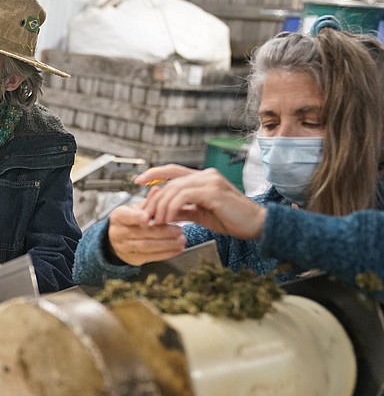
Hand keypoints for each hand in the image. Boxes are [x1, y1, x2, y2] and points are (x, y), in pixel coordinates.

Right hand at [107, 203, 185, 265]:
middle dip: (162, 232)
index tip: (148, 217)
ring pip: (147, 246)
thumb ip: (148, 202)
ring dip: (167, 244)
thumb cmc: (129, 221)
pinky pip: (151, 257)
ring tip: (181, 240)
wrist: (116, 241)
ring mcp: (125, 247)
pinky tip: (177, 249)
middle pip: (141, 233)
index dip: (137, 217)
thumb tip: (158, 190)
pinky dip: (166, 254)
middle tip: (179, 229)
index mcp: (118, 217)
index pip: (127, 216)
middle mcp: (119, 233)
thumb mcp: (135, 209)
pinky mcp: (134, 258)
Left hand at [137, 165, 266, 239]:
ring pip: (174, 188)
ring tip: (156, 221)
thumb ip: (182, 210)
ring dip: (161, 206)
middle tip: (145, 215)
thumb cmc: (231, 220)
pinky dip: (171, 208)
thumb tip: (162, 213)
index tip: (138, 181)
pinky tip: (168, 220)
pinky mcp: (213, 191)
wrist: (257, 225)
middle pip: (170, 181)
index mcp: (203, 177)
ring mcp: (210, 181)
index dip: (154, 173)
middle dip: (154, 199)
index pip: (173, 170)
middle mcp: (206, 175)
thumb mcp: (200, 214)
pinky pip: (183, 196)